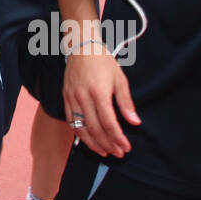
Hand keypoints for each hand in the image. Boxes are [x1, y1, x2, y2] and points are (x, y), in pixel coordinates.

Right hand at [63, 42, 139, 156]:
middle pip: (95, 129)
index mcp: (99, 92)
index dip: (118, 138)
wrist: (82, 46)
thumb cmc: (103, 61)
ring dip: (93, 144)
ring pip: (80, 128)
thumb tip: (135, 123)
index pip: (109, 123)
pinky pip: (70, 121)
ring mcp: (72, 98)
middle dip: (108, 145)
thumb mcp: (120, 79)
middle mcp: (83, 97)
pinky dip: (79, 134)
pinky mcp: (65, 97)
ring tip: (104, 152)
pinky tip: (89, 140)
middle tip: (118, 153)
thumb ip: (126, 103)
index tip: (126, 147)